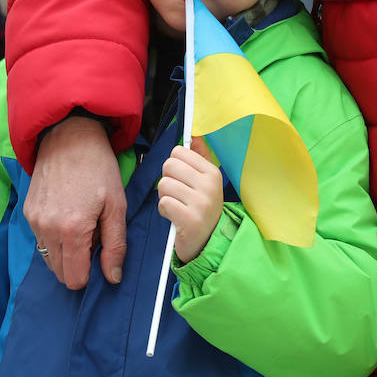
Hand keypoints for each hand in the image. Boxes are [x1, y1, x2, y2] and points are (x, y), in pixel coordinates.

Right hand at [23, 115, 126, 288]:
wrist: (70, 137)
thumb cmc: (99, 168)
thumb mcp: (116, 206)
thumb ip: (115, 245)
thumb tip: (113, 278)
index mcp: (72, 230)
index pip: (75, 279)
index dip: (90, 274)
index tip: (99, 254)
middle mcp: (48, 229)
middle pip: (60, 273)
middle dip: (77, 264)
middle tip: (92, 236)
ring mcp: (34, 221)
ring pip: (48, 258)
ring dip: (65, 252)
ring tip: (79, 224)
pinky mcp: (27, 212)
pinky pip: (41, 240)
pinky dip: (54, 237)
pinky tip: (66, 213)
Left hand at [157, 138, 221, 263]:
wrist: (208, 241)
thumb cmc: (202, 207)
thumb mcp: (206, 181)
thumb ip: (199, 156)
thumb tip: (193, 134)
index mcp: (213, 172)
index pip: (179, 151)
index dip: (175, 165)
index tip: (183, 179)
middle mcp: (209, 185)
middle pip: (169, 165)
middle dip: (167, 179)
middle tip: (178, 194)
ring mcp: (201, 203)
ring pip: (164, 184)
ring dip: (165, 197)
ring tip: (176, 206)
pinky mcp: (189, 220)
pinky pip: (164, 203)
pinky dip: (164, 210)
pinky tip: (174, 216)